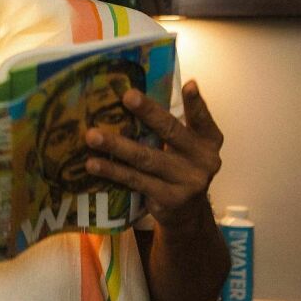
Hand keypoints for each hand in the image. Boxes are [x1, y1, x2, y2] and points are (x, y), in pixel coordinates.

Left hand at [84, 80, 222, 229]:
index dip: (196, 103)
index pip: (202, 119)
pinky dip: (113, 171)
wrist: (187, 214)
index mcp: (208, 140)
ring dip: (117, 145)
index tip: (189, 85)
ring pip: (147, 158)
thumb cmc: (178, 168)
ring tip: (92, 136)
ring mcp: (187, 182)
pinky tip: (93, 164)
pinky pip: (136, 181)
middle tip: (127, 96)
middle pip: (171, 132)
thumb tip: (129, 97)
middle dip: (148, 112)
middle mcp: (203, 160)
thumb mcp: (183, 147)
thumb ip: (168, 127)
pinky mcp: (169, 199)